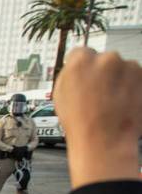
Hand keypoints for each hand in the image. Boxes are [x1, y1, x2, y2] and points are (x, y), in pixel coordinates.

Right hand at [55, 48, 141, 188]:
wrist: (105, 140)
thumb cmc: (79, 122)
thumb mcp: (59, 95)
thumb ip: (69, 76)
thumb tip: (76, 69)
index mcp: (81, 61)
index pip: (81, 53)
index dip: (81, 68)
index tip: (83, 79)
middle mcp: (107, 58)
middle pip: (104, 60)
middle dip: (102, 73)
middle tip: (97, 95)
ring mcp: (130, 67)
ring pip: (122, 69)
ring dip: (119, 80)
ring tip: (111, 102)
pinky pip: (136, 78)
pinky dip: (131, 88)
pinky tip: (122, 104)